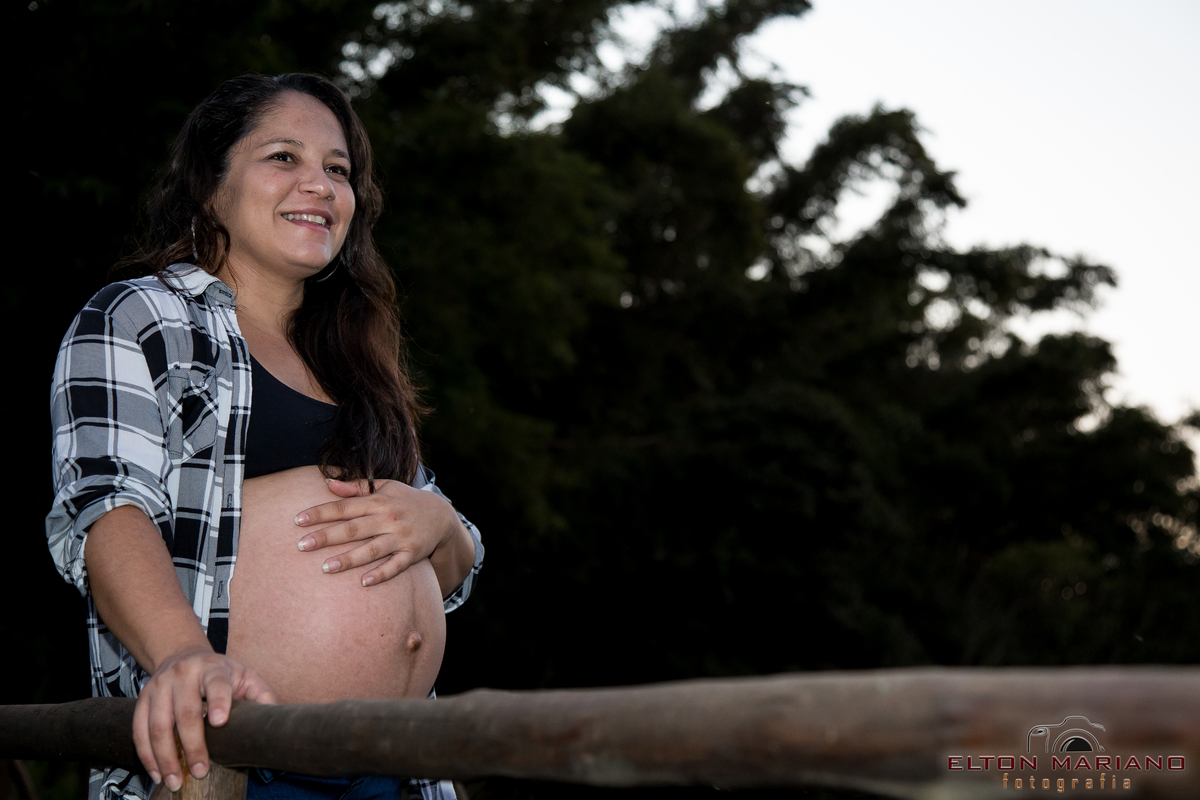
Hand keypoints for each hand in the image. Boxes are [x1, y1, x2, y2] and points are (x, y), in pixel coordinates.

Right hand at [132, 645, 275, 790]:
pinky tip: (156, 772)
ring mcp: (160, 686)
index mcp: (213, 668)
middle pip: (185, 712)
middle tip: (201, 771)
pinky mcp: (143, 698)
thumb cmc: (221, 673)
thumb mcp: (245, 676)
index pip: (217, 684)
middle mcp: (184, 674)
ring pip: (157, 725)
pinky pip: (139, 729)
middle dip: (192, 745)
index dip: (218, 702)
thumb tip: (276, 720)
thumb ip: (261, 696)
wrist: (184, 655)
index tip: (219, 722)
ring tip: (175, 780)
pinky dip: (146, 754)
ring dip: (165, 756)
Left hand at [294, 478, 469, 588]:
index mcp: (378, 501)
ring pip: (372, 550)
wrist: (442, 516)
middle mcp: (388, 518)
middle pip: (353, 529)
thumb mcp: (385, 487)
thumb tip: (327, 482)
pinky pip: (396, 566)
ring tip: (325, 568)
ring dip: (349, 559)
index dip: (321, 512)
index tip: (298, 520)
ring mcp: (401, 537)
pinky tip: (364, 582)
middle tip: (301, 546)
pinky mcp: (412, 554)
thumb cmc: (406, 500)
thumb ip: (355, 486)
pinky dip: (381, 574)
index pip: (344, 507)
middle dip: (327, 537)